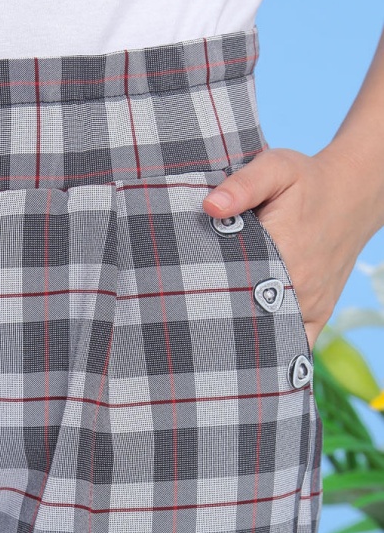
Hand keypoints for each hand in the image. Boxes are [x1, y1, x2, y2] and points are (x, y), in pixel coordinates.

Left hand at [201, 145, 378, 353]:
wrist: (354, 194)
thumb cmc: (308, 182)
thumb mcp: (277, 169)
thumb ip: (243, 184)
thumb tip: (210, 206)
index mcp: (284, 253)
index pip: (233, 288)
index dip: (204, 299)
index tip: (179, 307)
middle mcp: (299, 288)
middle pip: (247, 318)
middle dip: (216, 326)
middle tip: (184, 331)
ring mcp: (310, 306)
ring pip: (269, 337)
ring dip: (240, 343)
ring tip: (205, 349)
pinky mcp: (318, 315)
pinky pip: (295, 346)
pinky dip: (273, 355)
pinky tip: (245, 364)